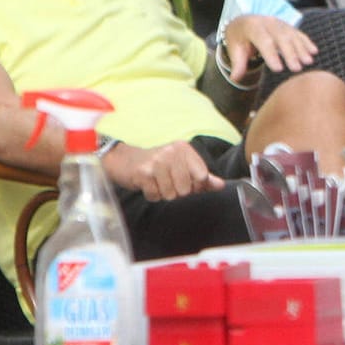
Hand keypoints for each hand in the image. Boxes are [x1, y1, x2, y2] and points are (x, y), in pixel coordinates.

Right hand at [105, 141, 223, 200]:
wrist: (123, 159)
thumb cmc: (156, 164)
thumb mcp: (181, 165)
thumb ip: (202, 176)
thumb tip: (221, 185)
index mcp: (185, 149)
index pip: (202, 176)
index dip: (196, 186)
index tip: (186, 183)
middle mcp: (172, 152)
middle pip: (186, 189)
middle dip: (177, 191)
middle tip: (167, 182)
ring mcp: (157, 162)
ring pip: (171, 194)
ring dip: (163, 193)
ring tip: (156, 182)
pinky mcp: (143, 173)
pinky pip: (155, 196)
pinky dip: (151, 195)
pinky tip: (147, 184)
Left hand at [223, 14, 317, 78]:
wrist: (244, 21)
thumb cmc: (239, 39)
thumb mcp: (235, 49)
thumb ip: (237, 64)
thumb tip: (234, 79)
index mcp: (252, 27)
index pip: (264, 41)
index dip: (271, 55)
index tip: (278, 69)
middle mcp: (268, 22)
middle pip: (281, 38)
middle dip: (290, 53)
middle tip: (296, 69)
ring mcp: (280, 23)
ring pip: (292, 35)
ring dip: (301, 49)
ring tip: (308, 62)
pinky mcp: (287, 26)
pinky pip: (298, 33)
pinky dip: (306, 42)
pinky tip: (314, 51)